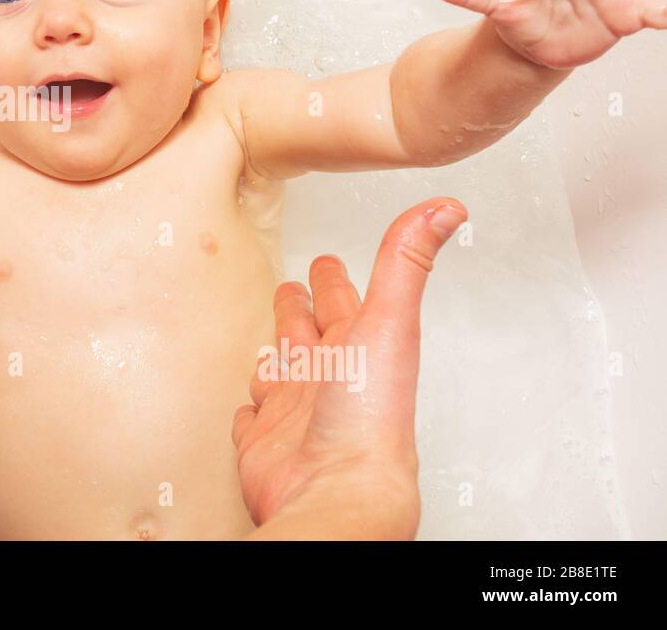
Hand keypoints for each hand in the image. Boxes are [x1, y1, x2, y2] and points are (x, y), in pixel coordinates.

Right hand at [233, 197, 466, 539]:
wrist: (335, 489)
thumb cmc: (368, 418)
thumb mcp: (389, 321)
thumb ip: (406, 261)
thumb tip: (447, 208)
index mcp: (359, 348)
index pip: (342, 303)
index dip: (334, 279)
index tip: (328, 259)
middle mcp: (329, 379)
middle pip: (309, 334)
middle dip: (299, 309)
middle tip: (293, 289)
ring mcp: (296, 413)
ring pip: (280, 375)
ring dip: (275, 356)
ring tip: (271, 343)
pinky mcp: (264, 443)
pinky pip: (252, 420)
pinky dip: (250, 409)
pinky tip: (251, 405)